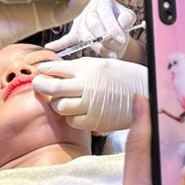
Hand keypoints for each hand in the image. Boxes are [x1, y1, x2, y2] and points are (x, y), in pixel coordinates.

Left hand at [32, 57, 147, 131]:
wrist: (146, 92)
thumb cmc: (125, 76)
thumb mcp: (103, 64)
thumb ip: (80, 68)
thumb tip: (57, 72)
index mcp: (88, 68)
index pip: (56, 68)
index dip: (45, 70)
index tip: (41, 71)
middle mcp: (87, 85)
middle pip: (52, 88)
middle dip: (40, 86)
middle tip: (38, 85)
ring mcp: (90, 104)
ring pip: (59, 106)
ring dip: (57, 103)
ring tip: (62, 99)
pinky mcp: (94, 121)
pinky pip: (72, 121)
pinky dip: (71, 117)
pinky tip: (77, 111)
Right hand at [46, 0, 135, 57]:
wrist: (114, 27)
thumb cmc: (120, 20)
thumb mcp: (128, 16)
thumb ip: (126, 19)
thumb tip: (120, 28)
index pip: (105, 13)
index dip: (113, 28)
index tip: (121, 39)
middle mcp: (89, 7)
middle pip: (93, 24)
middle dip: (105, 38)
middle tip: (115, 48)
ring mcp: (80, 20)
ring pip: (85, 35)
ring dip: (98, 47)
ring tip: (110, 54)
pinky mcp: (75, 32)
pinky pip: (67, 39)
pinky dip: (59, 44)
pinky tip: (50, 48)